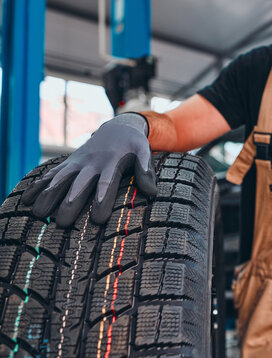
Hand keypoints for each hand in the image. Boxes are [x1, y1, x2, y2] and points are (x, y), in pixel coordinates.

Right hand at [22, 113, 156, 226]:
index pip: (106, 184)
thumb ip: (146, 171)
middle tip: (62, 223)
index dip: (102, 200)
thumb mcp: (144, 153)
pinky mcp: (68, 163)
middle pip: (79, 184)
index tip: (97, 219)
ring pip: (61, 179)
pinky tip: (27, 200)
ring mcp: (77, 163)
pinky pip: (51, 174)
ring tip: (39, 214)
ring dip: (49, 195)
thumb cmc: (133, 145)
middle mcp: (91, 164)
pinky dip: (39, 185)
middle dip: (70, 203)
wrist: (118, 127)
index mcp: (112, 163)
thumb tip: (152, 192)